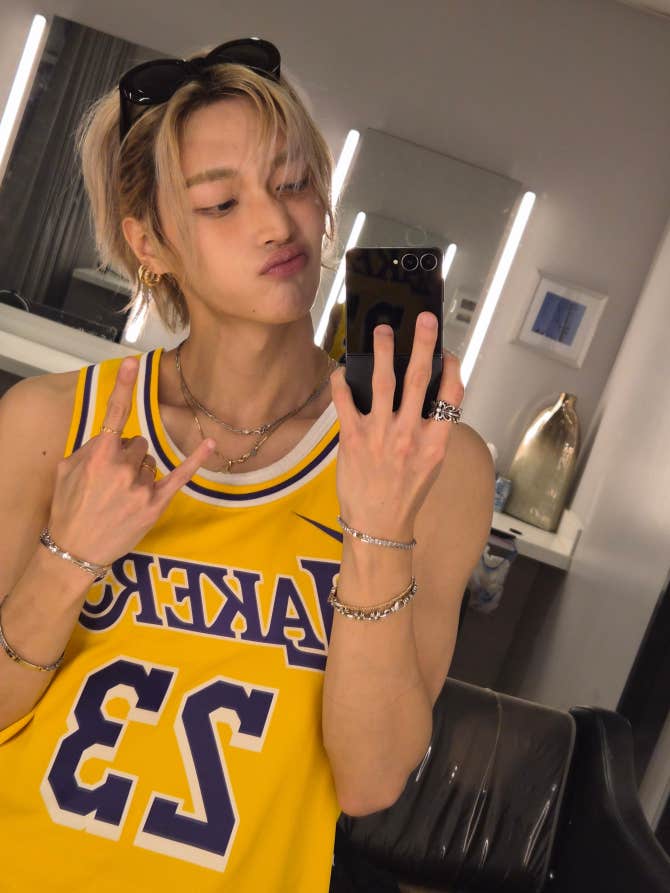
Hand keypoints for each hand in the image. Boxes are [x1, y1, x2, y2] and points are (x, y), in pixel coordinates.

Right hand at [46, 356, 214, 565]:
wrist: (74, 550)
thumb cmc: (68, 509)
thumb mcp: (66, 472)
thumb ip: (89, 449)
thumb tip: (109, 437)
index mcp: (98, 456)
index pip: (114, 415)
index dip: (122, 387)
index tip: (131, 362)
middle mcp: (121, 469)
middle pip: (137, 443)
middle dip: (126, 455)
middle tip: (110, 480)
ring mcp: (140, 487)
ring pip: (150, 462)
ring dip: (138, 472)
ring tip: (119, 497)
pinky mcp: (155, 505)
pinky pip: (180, 476)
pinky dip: (196, 460)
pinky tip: (209, 445)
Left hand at [330, 312, 463, 539]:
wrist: (379, 526)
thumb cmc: (405, 496)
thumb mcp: (431, 466)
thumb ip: (432, 433)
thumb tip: (427, 400)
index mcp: (435, 443)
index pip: (450, 397)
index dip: (452, 369)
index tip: (449, 353)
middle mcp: (409, 435)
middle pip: (418, 379)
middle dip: (421, 344)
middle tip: (423, 319)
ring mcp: (380, 435)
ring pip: (383, 382)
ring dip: (383, 351)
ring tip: (381, 330)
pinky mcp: (353, 438)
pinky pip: (345, 400)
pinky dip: (342, 381)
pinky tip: (343, 367)